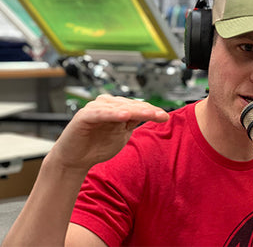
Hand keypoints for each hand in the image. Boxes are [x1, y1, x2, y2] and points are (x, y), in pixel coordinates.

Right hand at [49, 94, 168, 171]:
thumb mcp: (122, 134)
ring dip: (134, 110)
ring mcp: (95, 108)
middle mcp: (106, 104)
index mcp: (117, 107)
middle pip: (131, 106)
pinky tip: (124, 115)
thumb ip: (134, 123)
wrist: (75, 160)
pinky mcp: (84, 116)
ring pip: (119, 108)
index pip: (137, 106)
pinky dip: (113, 114)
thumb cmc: (97, 145)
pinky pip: (101, 113)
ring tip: (148, 114)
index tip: (165, 117)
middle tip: (161, 116)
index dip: (152, 111)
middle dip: (147, 111)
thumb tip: (154, 114)